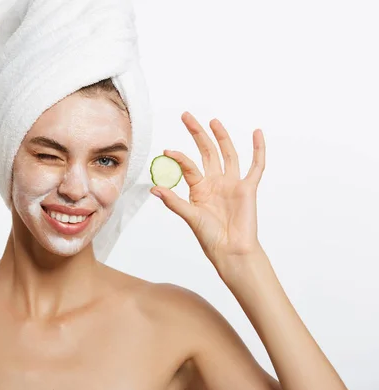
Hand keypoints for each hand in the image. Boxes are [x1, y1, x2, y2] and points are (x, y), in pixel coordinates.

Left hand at [151, 112, 265, 279]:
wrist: (231, 250)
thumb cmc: (210, 237)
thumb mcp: (190, 216)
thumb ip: (174, 201)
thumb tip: (154, 188)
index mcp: (200, 188)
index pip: (188, 166)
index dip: (178, 157)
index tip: (166, 151)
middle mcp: (215, 182)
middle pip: (207, 152)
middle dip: (197, 134)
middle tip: (186, 116)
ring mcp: (232, 183)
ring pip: (228, 154)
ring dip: (221, 137)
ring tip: (213, 121)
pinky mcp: (248, 188)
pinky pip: (256, 166)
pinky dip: (258, 149)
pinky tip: (256, 133)